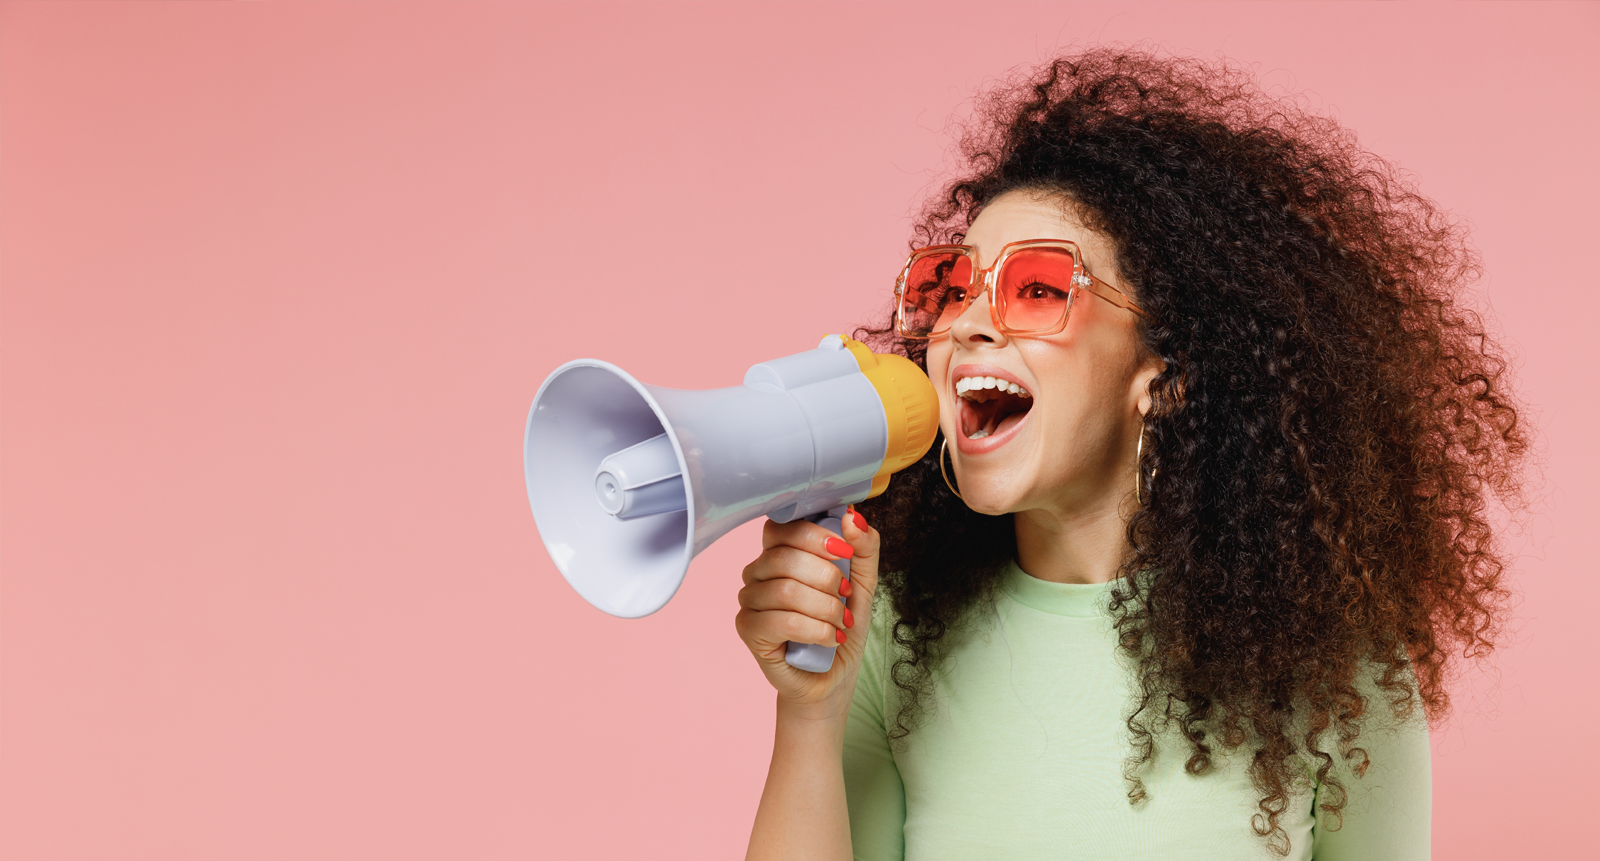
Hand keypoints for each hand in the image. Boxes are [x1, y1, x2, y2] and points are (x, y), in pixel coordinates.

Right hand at [734, 507, 878, 720]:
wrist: (832, 676)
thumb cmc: (840, 626)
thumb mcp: (862, 583)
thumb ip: (862, 548)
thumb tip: (851, 516)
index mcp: (780, 552)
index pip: (784, 526)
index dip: (816, 536)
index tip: (845, 553)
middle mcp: (758, 571)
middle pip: (785, 557)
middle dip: (827, 578)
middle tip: (845, 597)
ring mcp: (749, 599)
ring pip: (786, 591)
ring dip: (826, 609)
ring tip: (840, 623)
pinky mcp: (748, 629)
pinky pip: (782, 621)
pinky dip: (816, 630)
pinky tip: (830, 639)